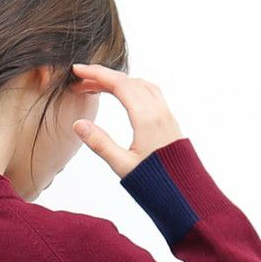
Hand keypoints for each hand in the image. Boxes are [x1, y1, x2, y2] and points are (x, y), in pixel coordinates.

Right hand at [69, 63, 183, 178]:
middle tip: (80, 83)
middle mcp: (158, 111)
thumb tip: (78, 124)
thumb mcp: (122, 165)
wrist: (182, 191)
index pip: (119, 85)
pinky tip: (124, 94)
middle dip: (103, 77)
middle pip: (128, 81)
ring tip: (98, 87)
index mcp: (146, 118)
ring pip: (140, 84)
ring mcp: (166, 113)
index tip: (77, 71)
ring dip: (118, 81)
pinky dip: (132, 87)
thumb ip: (100, 143)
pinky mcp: (169, 120)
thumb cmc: (154, 182)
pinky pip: (150, 92)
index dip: (97, 74)